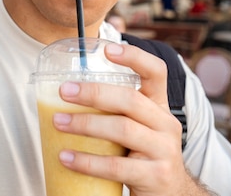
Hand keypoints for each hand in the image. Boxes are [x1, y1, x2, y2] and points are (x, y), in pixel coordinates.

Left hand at [55, 43, 210, 195]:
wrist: (171, 195)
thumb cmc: (144, 157)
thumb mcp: (140, 128)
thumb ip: (117, 111)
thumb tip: (68, 94)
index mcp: (159, 107)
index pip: (156, 72)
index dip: (134, 57)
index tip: (107, 49)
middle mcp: (166, 124)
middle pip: (131, 99)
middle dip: (94, 93)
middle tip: (65, 91)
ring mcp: (164, 151)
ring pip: (123, 129)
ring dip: (85, 124)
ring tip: (59, 122)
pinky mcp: (155, 176)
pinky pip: (117, 166)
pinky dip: (87, 161)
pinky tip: (66, 157)